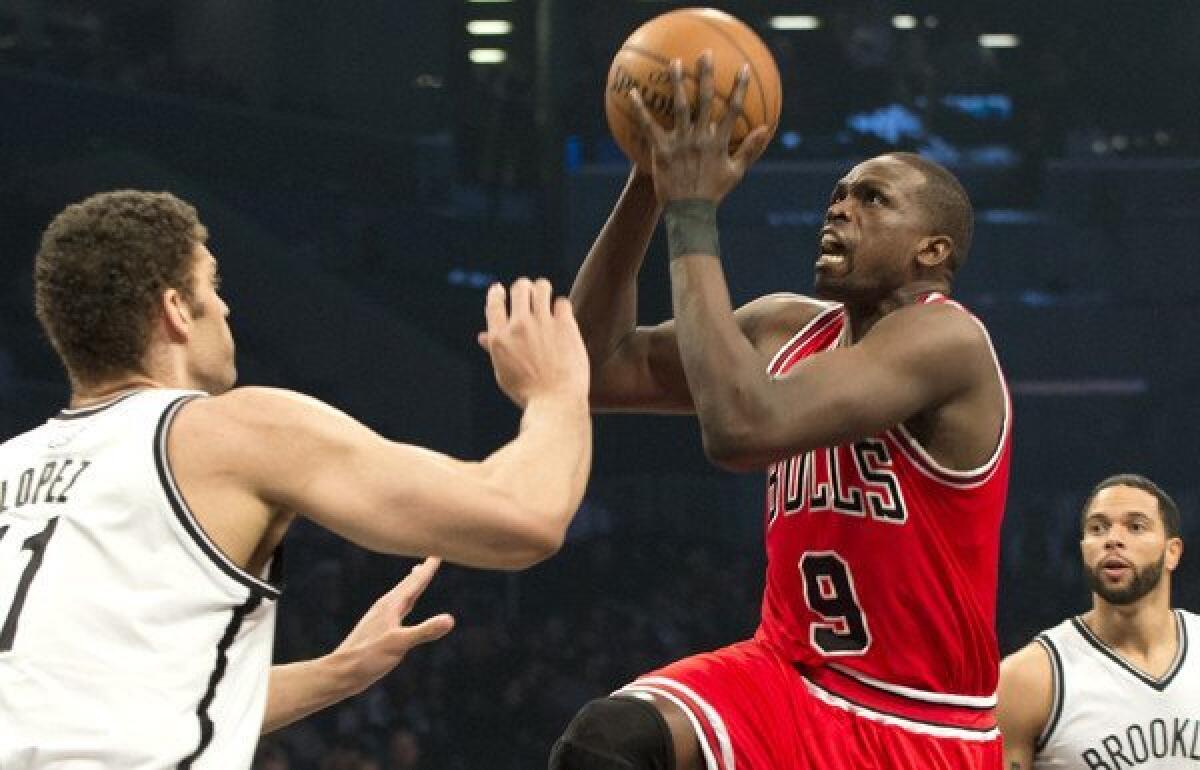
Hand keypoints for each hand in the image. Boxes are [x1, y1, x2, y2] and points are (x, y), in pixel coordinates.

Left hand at [331, 557, 453, 695]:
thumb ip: (425, 631)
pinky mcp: (377, 630)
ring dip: (410, 583)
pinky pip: (395, 608)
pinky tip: (401, 608)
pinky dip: (403, 601)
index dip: (428, 569)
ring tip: (415, 573)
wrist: (341, 672)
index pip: (414, 583)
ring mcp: (380, 618)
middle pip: (407, 585)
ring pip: (400, 595)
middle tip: (431, 556)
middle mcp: (385, 607)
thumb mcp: (400, 644)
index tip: (438, 552)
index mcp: (391, 606)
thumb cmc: (368, 657)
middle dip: (420, 571)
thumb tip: (450, 620)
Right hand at [477, 277, 589, 407]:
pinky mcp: (565, 326)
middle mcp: (519, 326)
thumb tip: (482, 336)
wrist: (556, 403)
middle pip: (520, 288)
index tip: (501, 290)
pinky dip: (561, 307)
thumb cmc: (528, 393)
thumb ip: (494, 349)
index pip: (494, 303)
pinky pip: (562, 302)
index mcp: (499, 338)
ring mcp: (542, 324)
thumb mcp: (503, 373)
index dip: (497, 292)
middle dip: (524, 287)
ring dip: (543, 290)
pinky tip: (562, 316)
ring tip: (546, 297)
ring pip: (542, 287)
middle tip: (529, 294)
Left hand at [629, 51, 770, 204]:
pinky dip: (641, 109)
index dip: (740, 89)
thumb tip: (767, 129)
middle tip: (705, 54)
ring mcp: (680, 143)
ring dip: (677, 83)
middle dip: (706, 75)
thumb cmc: (713, 193)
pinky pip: (649, 126)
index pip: (733, 110)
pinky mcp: (661, 150)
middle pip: (705, 100)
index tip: (744, 69)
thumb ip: (750, 149)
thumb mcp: (736, 173)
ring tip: (675, 63)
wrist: (689, 212)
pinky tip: (633, 93)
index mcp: (719, 142)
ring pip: (679, 107)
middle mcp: (700, 138)